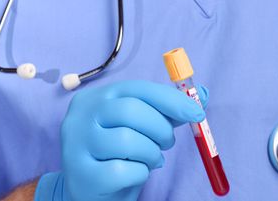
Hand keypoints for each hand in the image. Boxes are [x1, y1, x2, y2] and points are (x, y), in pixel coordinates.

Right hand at [35, 80, 208, 200]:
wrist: (90, 188)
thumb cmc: (119, 152)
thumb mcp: (140, 126)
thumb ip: (167, 110)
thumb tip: (201, 94)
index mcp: (96, 98)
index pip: (136, 89)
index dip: (170, 99)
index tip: (196, 112)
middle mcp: (80, 116)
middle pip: (130, 111)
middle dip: (161, 128)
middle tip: (168, 142)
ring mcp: (76, 145)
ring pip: (128, 141)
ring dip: (151, 153)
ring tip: (150, 159)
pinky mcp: (82, 174)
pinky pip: (123, 171)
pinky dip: (140, 174)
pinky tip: (135, 174)